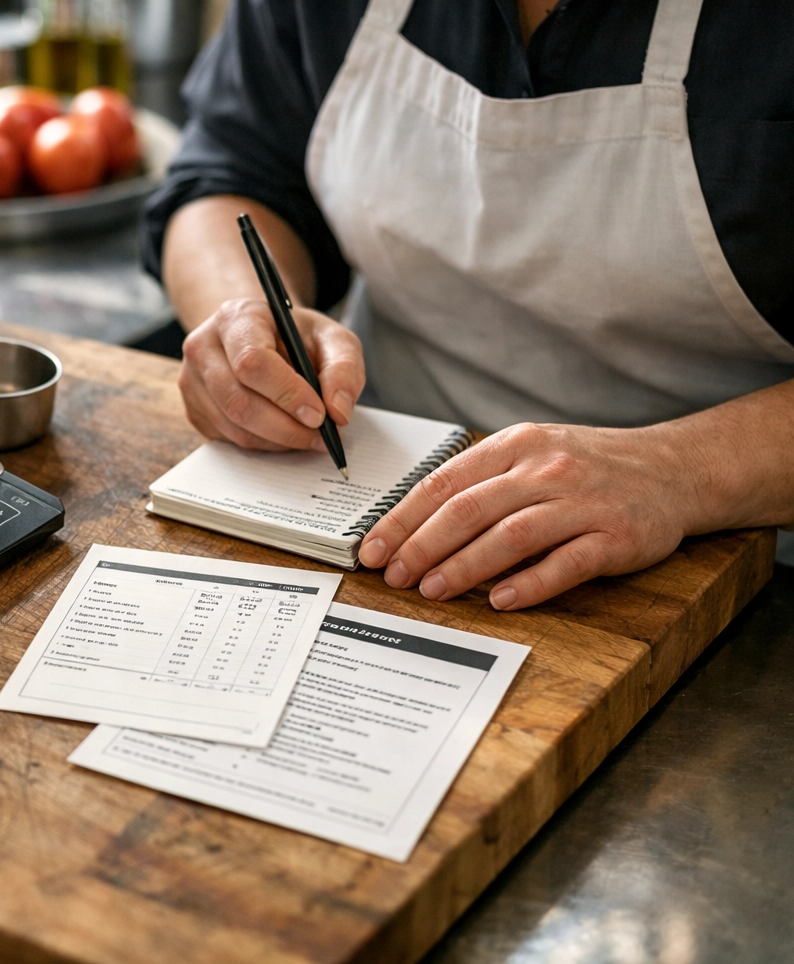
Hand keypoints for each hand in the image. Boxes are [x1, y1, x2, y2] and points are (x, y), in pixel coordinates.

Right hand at [178, 298, 364, 450]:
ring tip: (308, 435)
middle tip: (320, 436)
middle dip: (286, 428)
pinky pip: (230, 440)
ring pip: (235, 428)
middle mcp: (203, 347)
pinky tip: (283, 431)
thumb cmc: (294, 336)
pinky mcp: (194, 410)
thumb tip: (337, 411)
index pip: (252, 362)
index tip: (319, 414)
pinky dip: (264, 445)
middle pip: (239, 402)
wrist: (259, 337)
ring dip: (279, 440)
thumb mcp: (330, 338)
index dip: (287, 394)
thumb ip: (344, 368)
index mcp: (235, 318)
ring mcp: (192, 381)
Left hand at [358, 422, 701, 608]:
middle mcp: (545, 469)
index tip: (372, 549)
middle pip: (468, 510)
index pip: (443, 483)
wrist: (675, 468)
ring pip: (510, 536)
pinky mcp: (615, 537)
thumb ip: (480, 481)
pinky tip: (499, 601)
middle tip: (395, 576)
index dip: (401, 519)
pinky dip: (529, 584)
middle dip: (422, 547)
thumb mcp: (531, 454)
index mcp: (515, 446)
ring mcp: (582, 502)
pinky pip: (565, 563)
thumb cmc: (588, 467)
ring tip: (432, 590)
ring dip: (464, 567)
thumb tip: (413, 523)